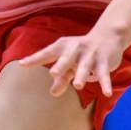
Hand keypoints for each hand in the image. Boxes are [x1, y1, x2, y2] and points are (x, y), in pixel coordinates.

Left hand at [16, 22, 130, 100]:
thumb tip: (53, 93)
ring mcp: (90, 54)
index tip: (22, 64)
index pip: (47, 53)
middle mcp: (75, 49)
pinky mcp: (104, 61)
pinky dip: (105, 83)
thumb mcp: (70, 64)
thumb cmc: (82, 53)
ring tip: (78, 86)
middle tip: (54, 73)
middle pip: (67, 58)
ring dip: (82, 75)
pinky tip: (106, 93)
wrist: (107, 37)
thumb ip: (62, 77)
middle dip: (61, 65)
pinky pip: (104, 74)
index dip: (35, 59)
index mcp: (62, 47)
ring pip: (85, 66)